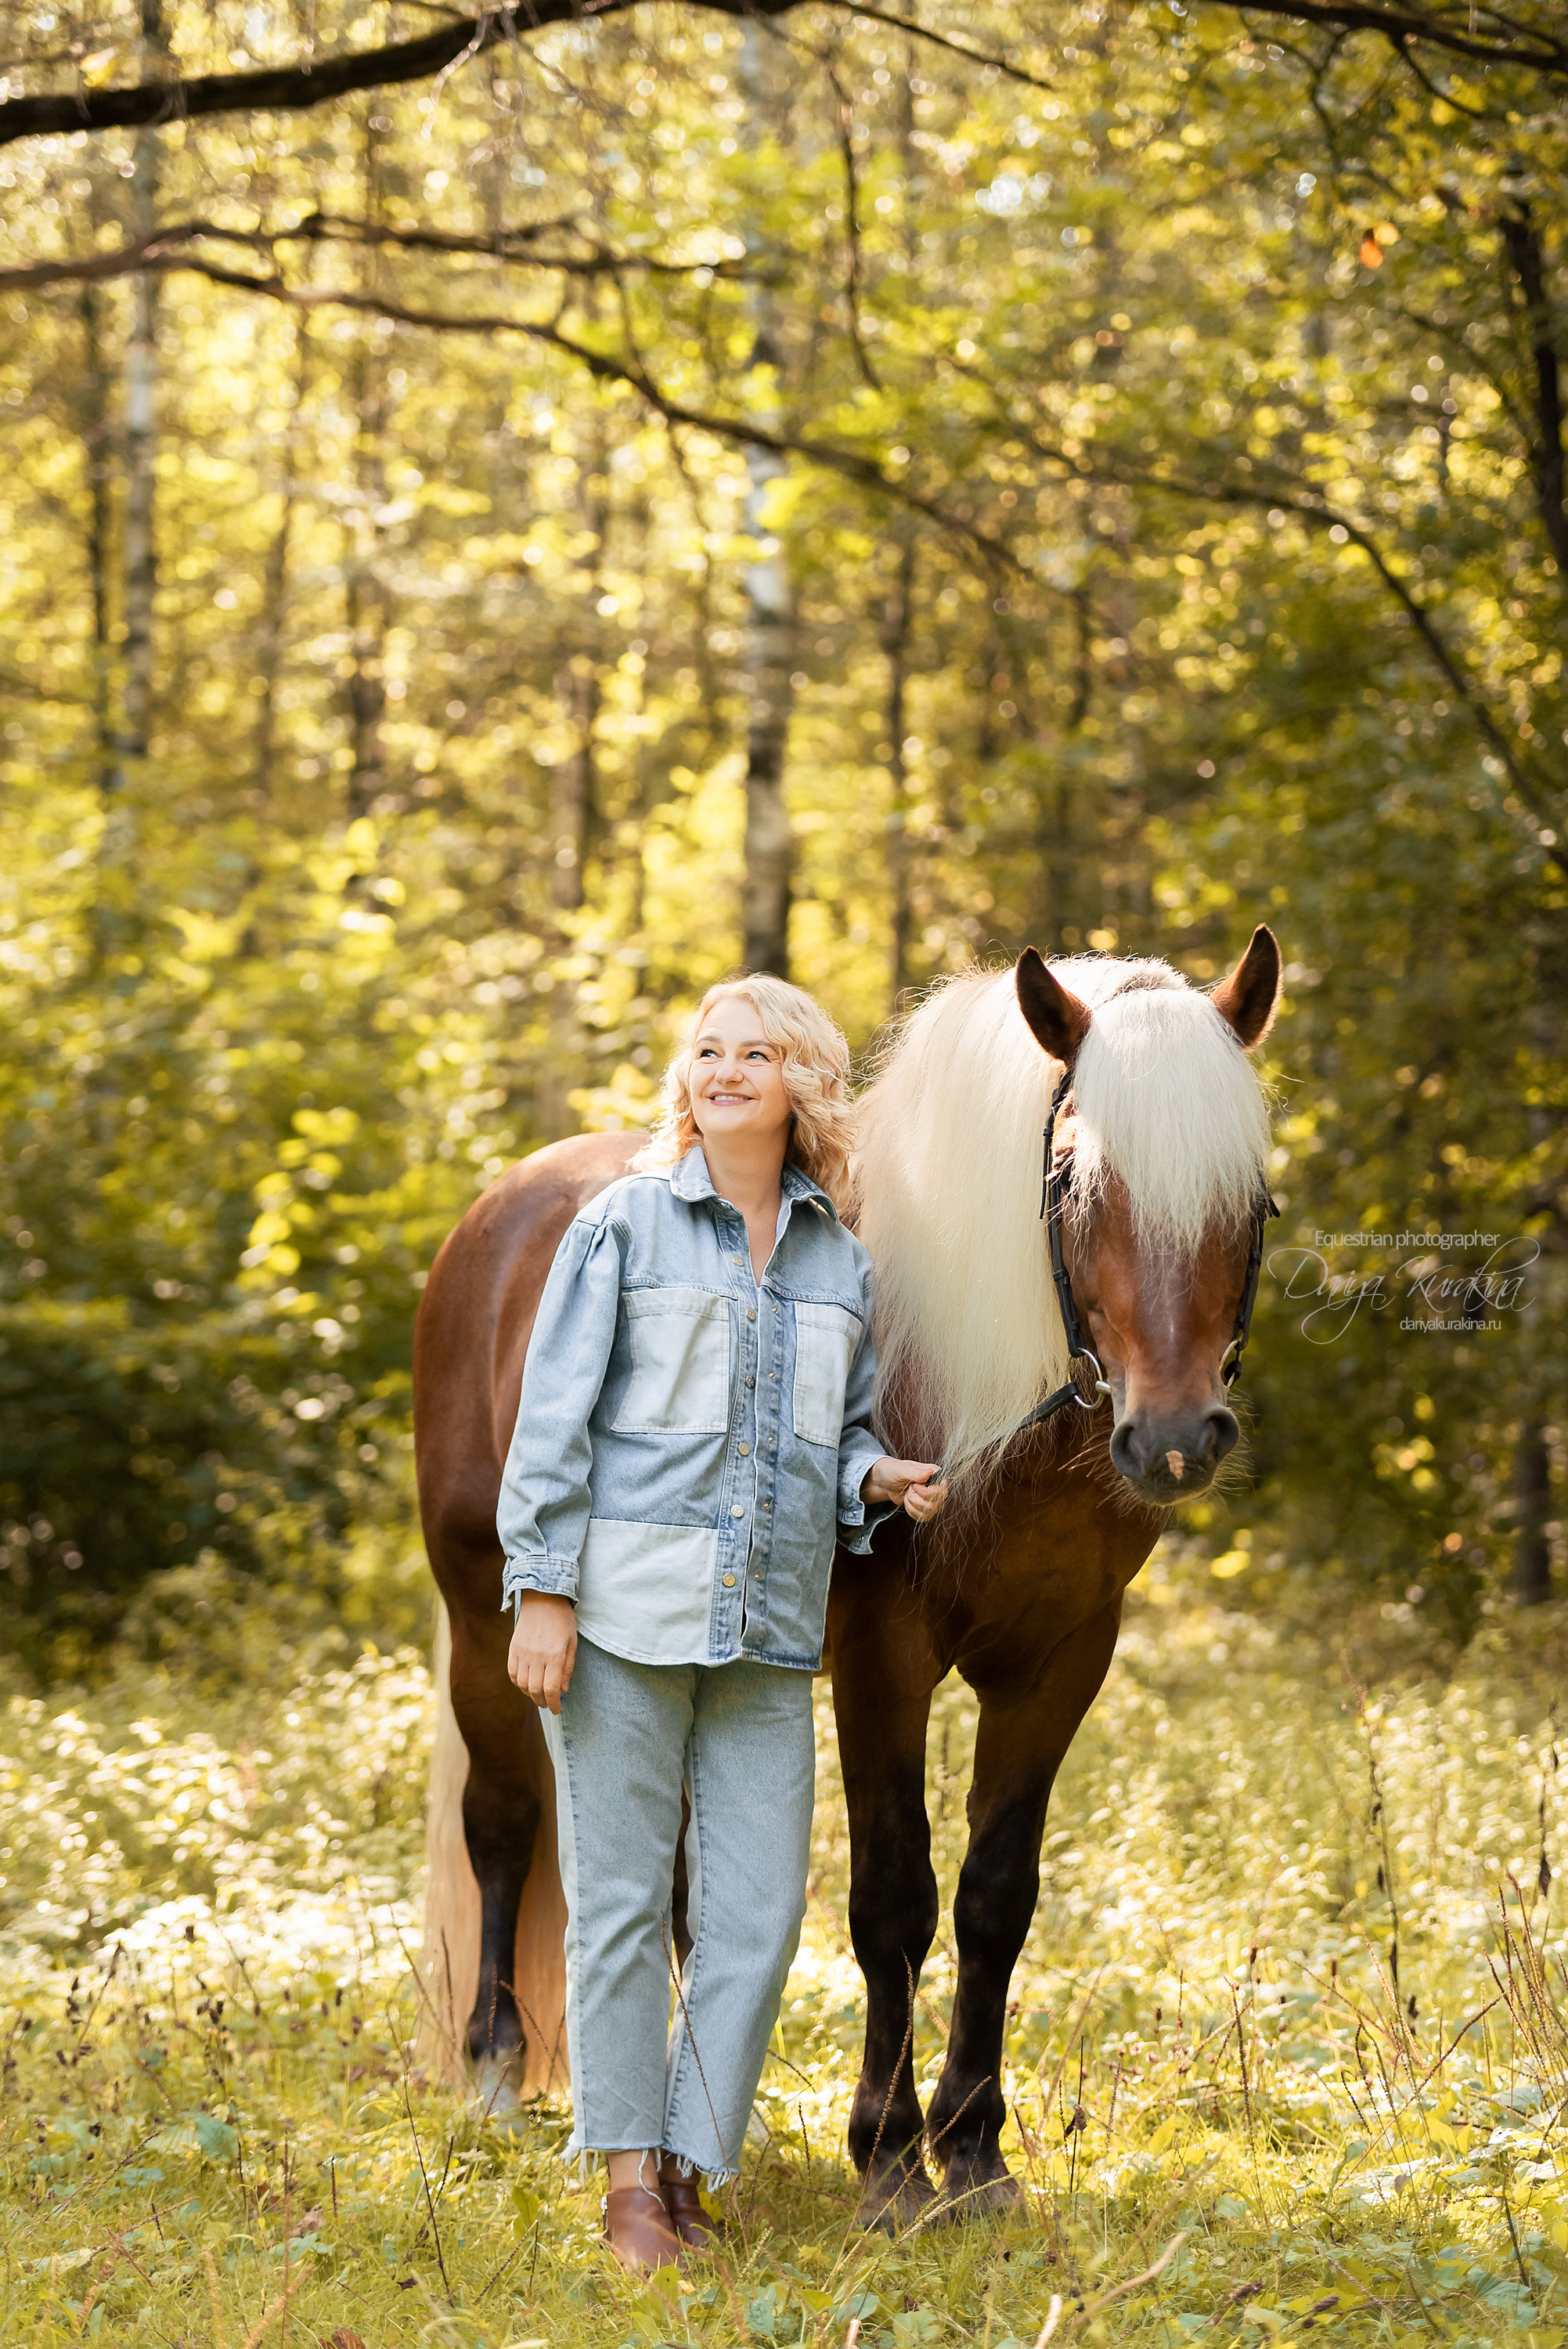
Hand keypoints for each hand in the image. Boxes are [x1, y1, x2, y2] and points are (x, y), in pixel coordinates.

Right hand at [507, 1593, 577, 1713]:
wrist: (542, 1599)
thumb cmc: (562, 1621)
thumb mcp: (572, 1643)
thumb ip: (567, 1668)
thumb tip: (562, 1691)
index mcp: (554, 1655)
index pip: (551, 1689)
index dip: (554, 1704)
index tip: (557, 1710)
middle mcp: (536, 1656)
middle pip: (535, 1690)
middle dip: (542, 1702)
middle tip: (548, 1704)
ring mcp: (522, 1653)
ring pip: (522, 1684)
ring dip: (530, 1694)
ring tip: (538, 1695)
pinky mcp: (513, 1649)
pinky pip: (512, 1673)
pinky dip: (518, 1683)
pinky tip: (526, 1684)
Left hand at [860, 1456, 946, 1522]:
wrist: (885, 1482)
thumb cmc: (893, 1471)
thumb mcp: (901, 1470)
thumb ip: (915, 1472)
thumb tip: (930, 1472)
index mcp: (934, 1473)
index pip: (942, 1489)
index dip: (927, 1492)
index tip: (914, 1486)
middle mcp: (936, 1486)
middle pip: (935, 1503)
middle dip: (916, 1498)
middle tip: (909, 1489)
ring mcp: (933, 1499)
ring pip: (929, 1511)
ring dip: (912, 1504)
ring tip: (907, 1494)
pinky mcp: (926, 1509)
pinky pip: (923, 1517)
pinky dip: (911, 1511)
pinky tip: (907, 1501)